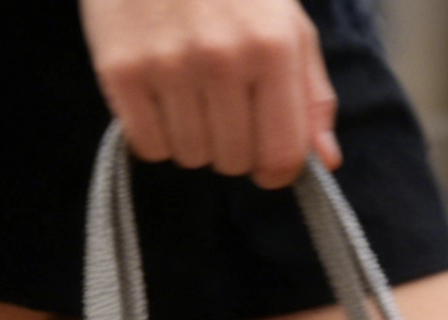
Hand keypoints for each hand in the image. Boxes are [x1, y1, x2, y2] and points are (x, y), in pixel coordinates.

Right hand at [81, 0, 340, 189]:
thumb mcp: (286, 22)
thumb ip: (310, 93)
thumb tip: (325, 160)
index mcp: (273, 46)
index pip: (282, 155)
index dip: (275, 168)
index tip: (265, 155)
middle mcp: (222, 58)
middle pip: (233, 162)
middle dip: (231, 145)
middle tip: (220, 102)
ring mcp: (168, 64)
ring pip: (190, 157)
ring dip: (191, 137)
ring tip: (187, 89)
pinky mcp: (122, 70)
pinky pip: (148, 146)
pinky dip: (154, 133)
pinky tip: (160, 94)